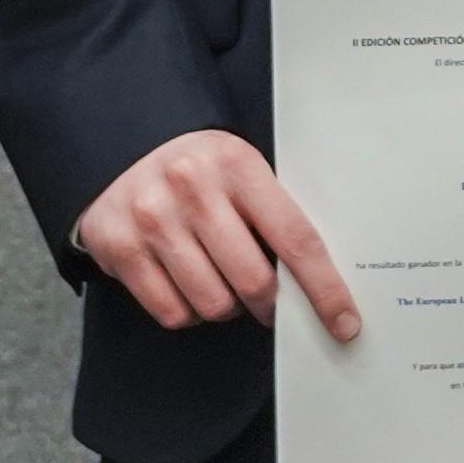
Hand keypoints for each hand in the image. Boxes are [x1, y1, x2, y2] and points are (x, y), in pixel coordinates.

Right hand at [76, 128, 359, 341]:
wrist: (119, 140)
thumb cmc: (197, 164)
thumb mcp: (239, 167)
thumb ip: (272, 211)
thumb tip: (314, 279)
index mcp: (238, 165)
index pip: (295, 238)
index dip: (325, 289)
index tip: (344, 322)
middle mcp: (193, 191)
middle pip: (254, 282)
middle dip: (269, 304)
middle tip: (268, 301)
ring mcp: (153, 221)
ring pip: (213, 304)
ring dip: (226, 307)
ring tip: (220, 281)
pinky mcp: (119, 249)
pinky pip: (172, 313)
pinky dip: (188, 312)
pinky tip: (187, 285)